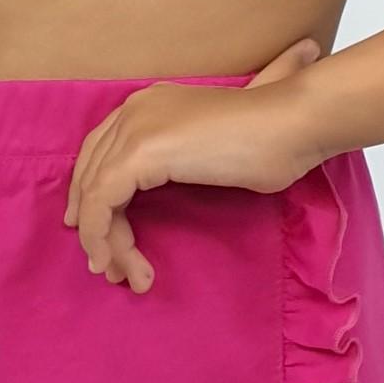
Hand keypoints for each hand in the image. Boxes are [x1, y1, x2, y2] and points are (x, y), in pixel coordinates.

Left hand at [62, 37, 327, 290]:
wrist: (293, 125)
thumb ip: (185, 158)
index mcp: (149, 105)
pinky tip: (126, 265)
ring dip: (106, 243)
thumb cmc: (272, 141)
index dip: (92, 198)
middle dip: (96, 227)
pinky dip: (105, 238)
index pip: (100, 154)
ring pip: (93, 195)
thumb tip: (177, 179)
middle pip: (90, 175)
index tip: (101, 237)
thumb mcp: (212, 149)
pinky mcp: (140, 152)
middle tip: (108, 267)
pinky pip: (102, 204)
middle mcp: (133, 110)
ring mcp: (134, 128)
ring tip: (126, 277)